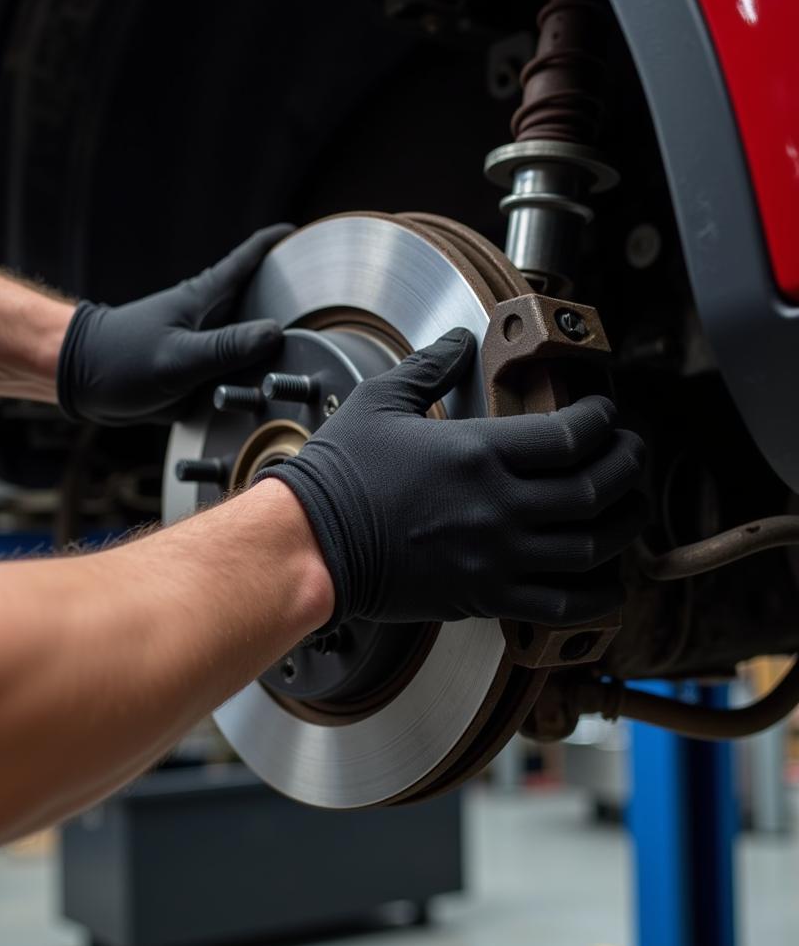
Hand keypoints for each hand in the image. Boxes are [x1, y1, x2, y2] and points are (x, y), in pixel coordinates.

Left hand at [57, 224, 292, 424]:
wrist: (81, 381)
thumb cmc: (120, 360)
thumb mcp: (179, 358)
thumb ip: (226, 348)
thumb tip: (274, 333)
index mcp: (204, 299)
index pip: (248, 259)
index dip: (277, 242)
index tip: (304, 234)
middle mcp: (208, 317)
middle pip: (259, 299)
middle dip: (290, 299)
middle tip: (324, 306)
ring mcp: (203, 343)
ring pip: (249, 339)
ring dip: (272, 346)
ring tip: (309, 353)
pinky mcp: (196, 370)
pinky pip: (234, 369)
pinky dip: (251, 374)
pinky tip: (268, 388)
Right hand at [261, 328, 646, 628]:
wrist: (312, 546)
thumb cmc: (339, 475)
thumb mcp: (380, 401)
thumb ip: (429, 365)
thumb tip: (461, 342)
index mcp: (477, 452)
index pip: (571, 435)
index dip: (603, 419)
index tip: (606, 412)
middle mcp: (498, 507)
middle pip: (595, 489)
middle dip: (628, 466)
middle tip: (632, 451)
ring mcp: (496, 557)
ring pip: (590, 547)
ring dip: (624, 526)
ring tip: (631, 507)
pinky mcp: (485, 597)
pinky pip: (561, 604)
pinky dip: (596, 595)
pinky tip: (606, 579)